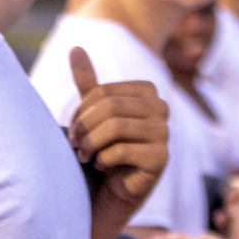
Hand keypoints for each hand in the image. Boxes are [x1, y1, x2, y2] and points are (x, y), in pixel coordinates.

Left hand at [67, 47, 168, 208]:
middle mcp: (162, 108)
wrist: (111, 190)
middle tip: (74, 144)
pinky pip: (124, 150)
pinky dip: (104, 158)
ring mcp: (165, 133)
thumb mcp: (93, 112)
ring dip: (91, 143)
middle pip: (110, 107)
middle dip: (84, 127)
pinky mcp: (162, 159)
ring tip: (83, 155)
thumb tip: (75, 49)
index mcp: (148, 91)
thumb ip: (88, 82)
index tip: (73, 130)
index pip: (103, 92)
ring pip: (116, 127)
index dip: (81, 111)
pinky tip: (101, 165)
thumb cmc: (103, 147)